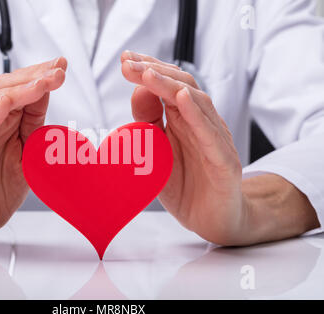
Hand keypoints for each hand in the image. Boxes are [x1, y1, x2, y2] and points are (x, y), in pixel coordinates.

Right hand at [0, 57, 66, 244]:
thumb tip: (46, 98)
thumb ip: (33, 127)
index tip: (61, 66)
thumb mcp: (26, 154)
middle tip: (57, 70)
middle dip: (32, 77)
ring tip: (41, 83)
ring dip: (16, 92)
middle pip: (3, 90)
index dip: (39, 75)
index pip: (17, 89)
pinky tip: (6, 106)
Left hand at [121, 51, 245, 244]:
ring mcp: (215, 140)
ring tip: (148, 74)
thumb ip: (148, 123)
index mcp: (184, 120)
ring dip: (171, 86)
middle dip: (153, 71)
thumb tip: (138, 90)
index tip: (124, 59)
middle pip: (181, 86)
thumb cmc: (185, 184)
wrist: (212, 220)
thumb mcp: (156, 152)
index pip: (168, 85)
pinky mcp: (224, 162)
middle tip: (128, 63)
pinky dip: (196, 115)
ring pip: (197, 103)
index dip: (147, 69)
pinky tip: (181, 99)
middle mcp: (202, 123)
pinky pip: (211, 135)